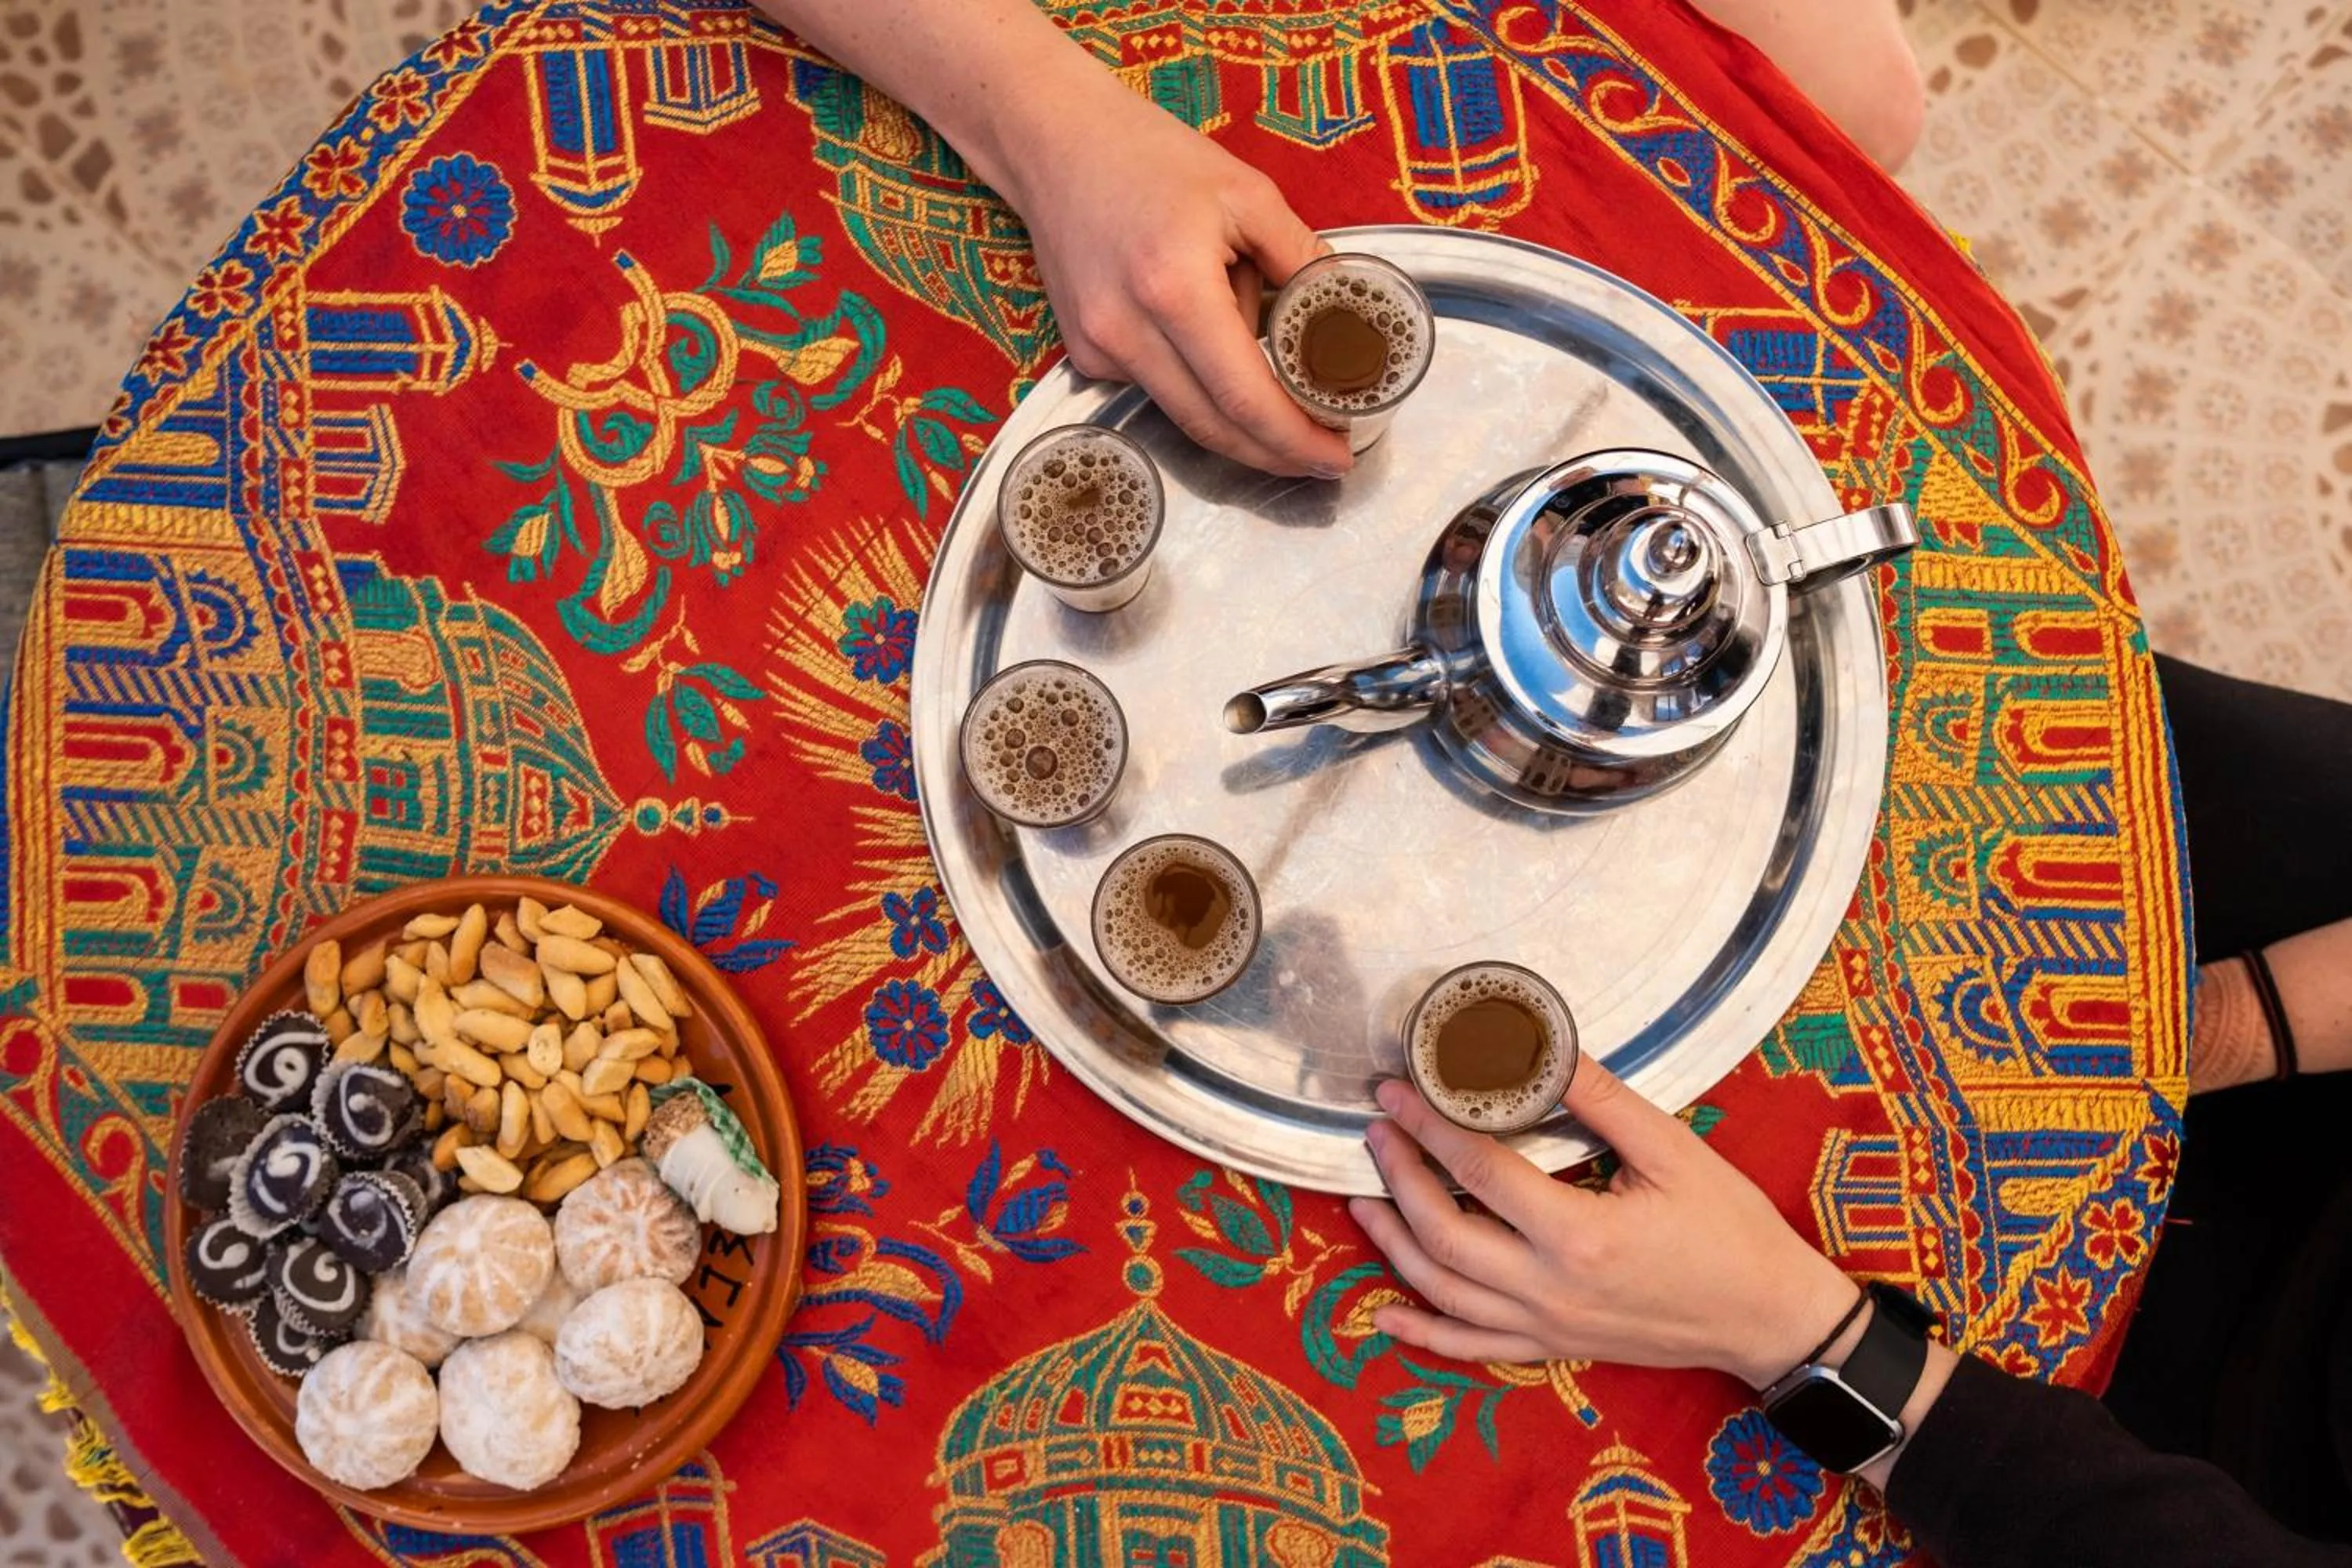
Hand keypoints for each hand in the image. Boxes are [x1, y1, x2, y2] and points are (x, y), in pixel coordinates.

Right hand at [989, 75, 1354, 478]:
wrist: (1056, 144)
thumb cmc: (1153, 157)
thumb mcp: (1248, 194)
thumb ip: (1302, 261)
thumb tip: (1345, 322)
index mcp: (1176, 288)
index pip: (1245, 398)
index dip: (1295, 440)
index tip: (1338, 458)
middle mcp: (1128, 331)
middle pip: (1214, 429)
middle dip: (1275, 452)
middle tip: (1323, 455)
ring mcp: (1099, 349)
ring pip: (1186, 417)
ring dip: (1241, 423)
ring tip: (1286, 406)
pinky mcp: (1085, 354)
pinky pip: (1157, 390)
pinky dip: (1198, 387)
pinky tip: (1213, 347)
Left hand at [1350, 1066, 1859, 1387]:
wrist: (1769, 1316)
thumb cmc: (1729, 1229)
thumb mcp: (1673, 1150)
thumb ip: (1599, 1099)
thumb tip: (1539, 1047)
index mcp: (1579, 1234)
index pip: (1479, 1172)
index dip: (1428, 1126)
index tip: (1394, 1091)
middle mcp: (1550, 1289)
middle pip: (1445, 1233)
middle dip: (1400, 1177)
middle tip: (1377, 1131)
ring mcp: (1548, 1326)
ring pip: (1444, 1292)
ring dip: (1394, 1246)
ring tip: (1362, 1199)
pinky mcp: (1554, 1347)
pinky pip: (1473, 1348)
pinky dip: (1423, 1336)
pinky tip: (1383, 1319)